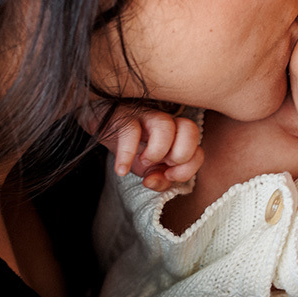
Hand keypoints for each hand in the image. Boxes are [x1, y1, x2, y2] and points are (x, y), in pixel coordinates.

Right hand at [79, 103, 202, 191]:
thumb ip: (158, 179)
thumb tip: (151, 181)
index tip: (169, 176)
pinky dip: (126, 155)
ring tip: (142, 162)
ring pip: (165, 126)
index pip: (198, 150)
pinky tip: (121, 170)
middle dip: (179, 156)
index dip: (188, 168)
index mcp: (176, 136)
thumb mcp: (147, 168)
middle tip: (159, 165)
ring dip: (157, 152)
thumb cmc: (129, 145)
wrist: (99, 124)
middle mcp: (165, 122)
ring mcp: (145, 116)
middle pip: (190, 129)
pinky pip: (129, 131)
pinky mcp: (122, 115)